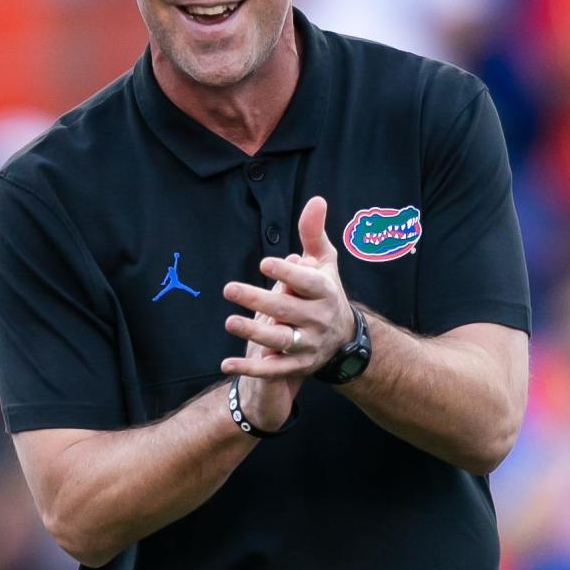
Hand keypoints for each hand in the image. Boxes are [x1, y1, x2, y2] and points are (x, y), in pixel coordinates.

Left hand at [221, 196, 354, 380]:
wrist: (343, 339)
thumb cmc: (325, 292)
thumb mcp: (324, 262)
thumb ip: (314, 233)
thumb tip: (316, 200)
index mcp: (325, 292)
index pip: (307, 283)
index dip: (287, 274)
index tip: (265, 264)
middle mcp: (318, 319)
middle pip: (287, 310)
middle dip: (259, 300)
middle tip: (229, 289)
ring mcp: (308, 345)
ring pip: (280, 341)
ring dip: (254, 332)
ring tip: (230, 322)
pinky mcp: (297, 366)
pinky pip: (273, 370)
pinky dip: (250, 369)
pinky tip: (226, 364)